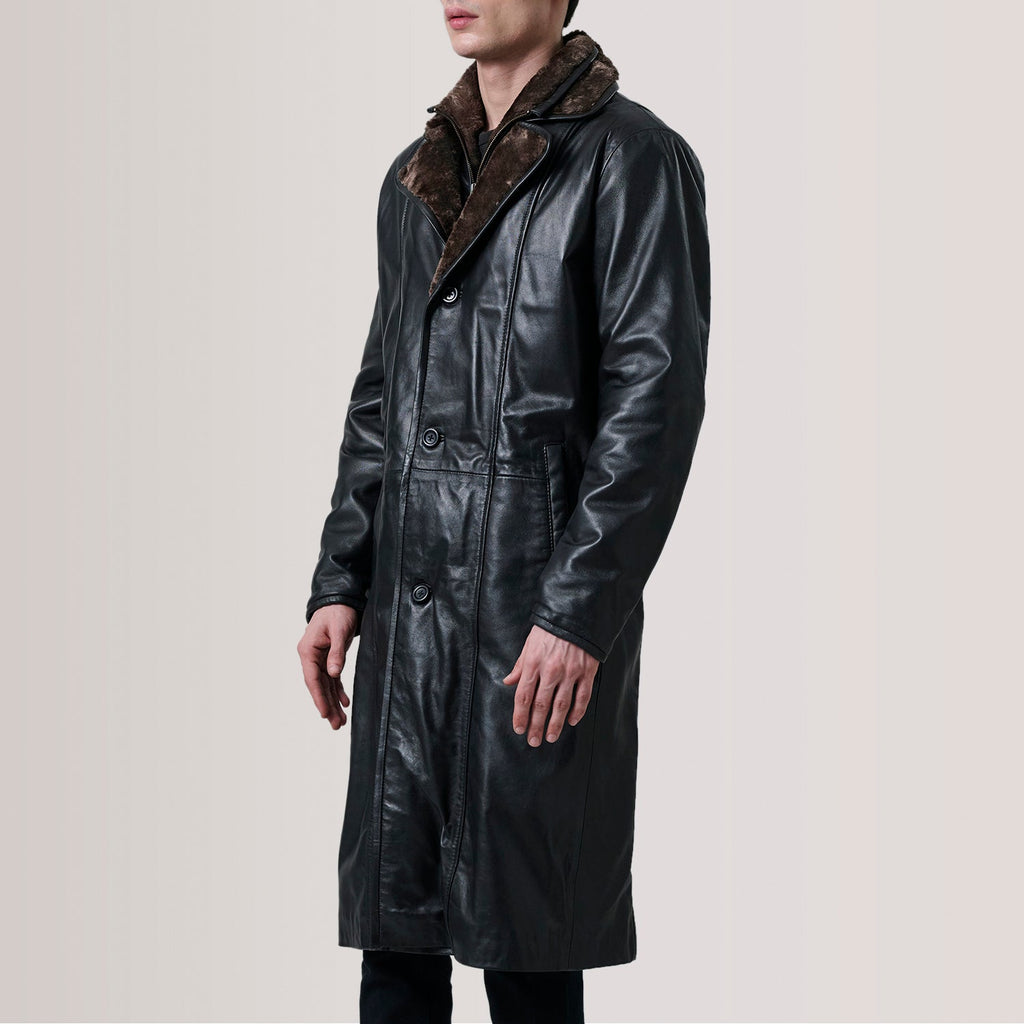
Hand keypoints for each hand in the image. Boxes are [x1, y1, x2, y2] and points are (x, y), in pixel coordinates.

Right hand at [296, 605, 357, 728]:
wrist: (340, 599)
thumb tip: (333, 673)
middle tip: (336, 725)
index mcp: (307, 650)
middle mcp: (310, 656)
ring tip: (340, 721)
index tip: (324, 713)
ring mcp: (318, 658)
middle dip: (327, 706)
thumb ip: (336, 652)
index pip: (312, 679)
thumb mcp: (339, 631)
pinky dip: (338, 691)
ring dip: (333, 702)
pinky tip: (344, 703)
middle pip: (318, 686)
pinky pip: (331, 678)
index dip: (319, 697)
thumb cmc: (338, 612)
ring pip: (325, 685)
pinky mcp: (328, 657)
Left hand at [502, 625, 598, 745]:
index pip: (523, 696)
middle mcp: (550, 670)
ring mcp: (570, 673)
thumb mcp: (530, 643)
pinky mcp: (587, 672)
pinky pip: (582, 697)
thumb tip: (508, 682)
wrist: (576, 615)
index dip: (520, 715)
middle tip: (533, 741)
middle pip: (541, 705)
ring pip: (561, 706)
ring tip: (550, 737)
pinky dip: (577, 712)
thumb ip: (520, 665)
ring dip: (555, 724)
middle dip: (536, 726)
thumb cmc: (550, 629)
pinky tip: (571, 722)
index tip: (519, 729)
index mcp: (533, 663)